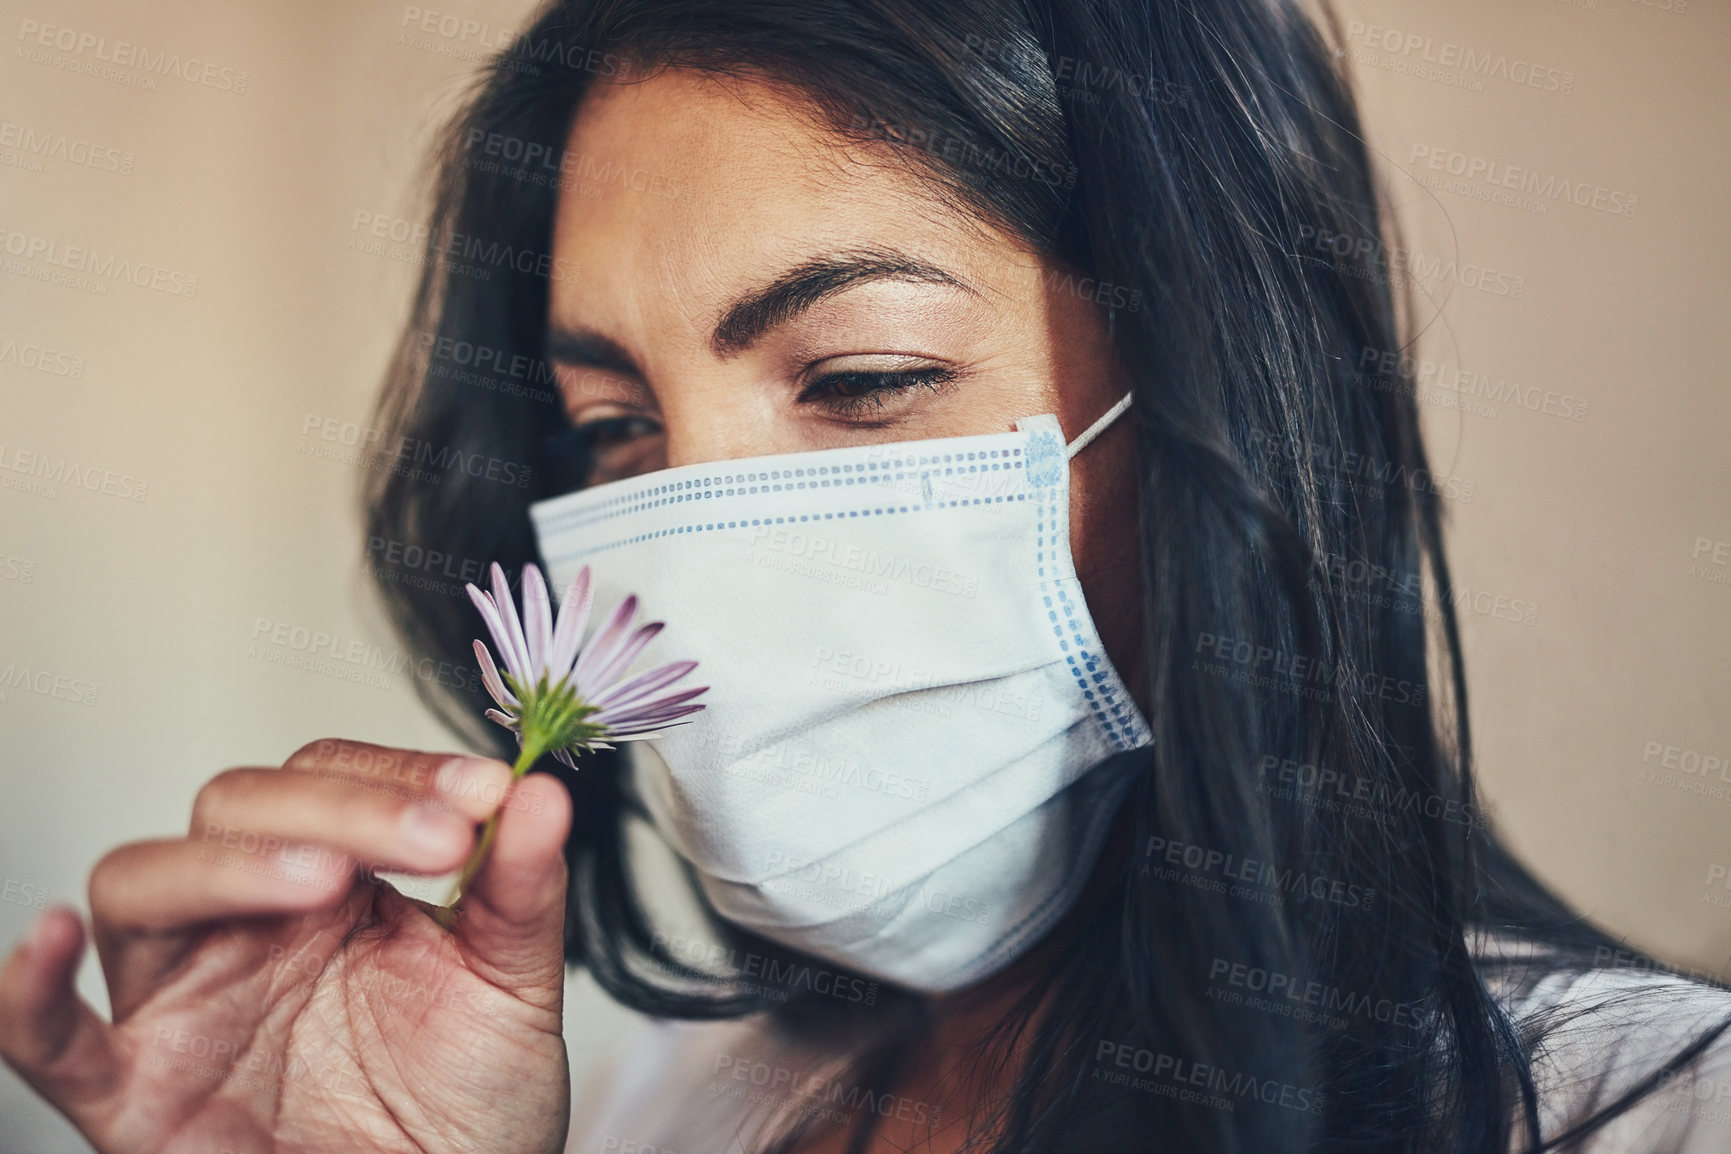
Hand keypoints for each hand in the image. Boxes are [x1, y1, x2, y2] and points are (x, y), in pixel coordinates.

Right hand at [0, 739, 573, 1153]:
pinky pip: (52, 1040)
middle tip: (438, 837)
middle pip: (239, 807)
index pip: (334, 779)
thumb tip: (543, 790)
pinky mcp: (136, 1093)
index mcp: (336, 883)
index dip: (400, 774)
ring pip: (143, 883)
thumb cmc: (467, 1100)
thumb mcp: (511, 986)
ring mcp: (186, 998)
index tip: (484, 790)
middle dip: (339, 807)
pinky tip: (48, 942)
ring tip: (324, 879)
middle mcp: (248, 922)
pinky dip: (29, 993)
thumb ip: (521, 890)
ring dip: (227, 865)